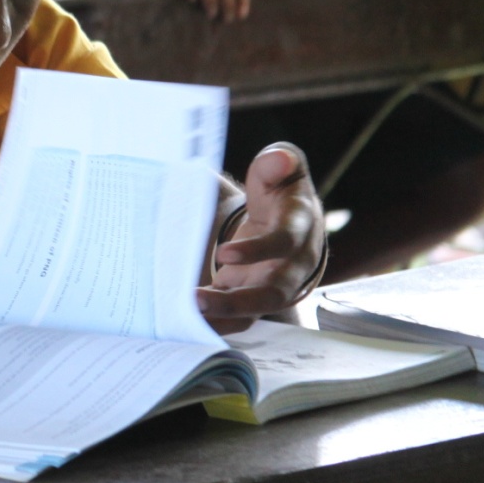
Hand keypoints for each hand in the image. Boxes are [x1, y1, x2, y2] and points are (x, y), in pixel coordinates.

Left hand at [201, 144, 327, 333]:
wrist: (290, 219)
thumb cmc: (281, 190)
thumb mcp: (281, 169)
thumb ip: (278, 162)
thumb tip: (278, 160)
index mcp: (300, 228)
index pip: (284, 242)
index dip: (258, 250)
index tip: (224, 254)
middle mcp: (294, 265)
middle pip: (274, 293)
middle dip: (237, 301)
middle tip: (196, 301)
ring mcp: (276, 285)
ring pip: (255, 311)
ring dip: (221, 317)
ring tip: (184, 315)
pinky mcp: (256, 297)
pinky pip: (240, 318)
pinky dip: (216, 323)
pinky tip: (184, 323)